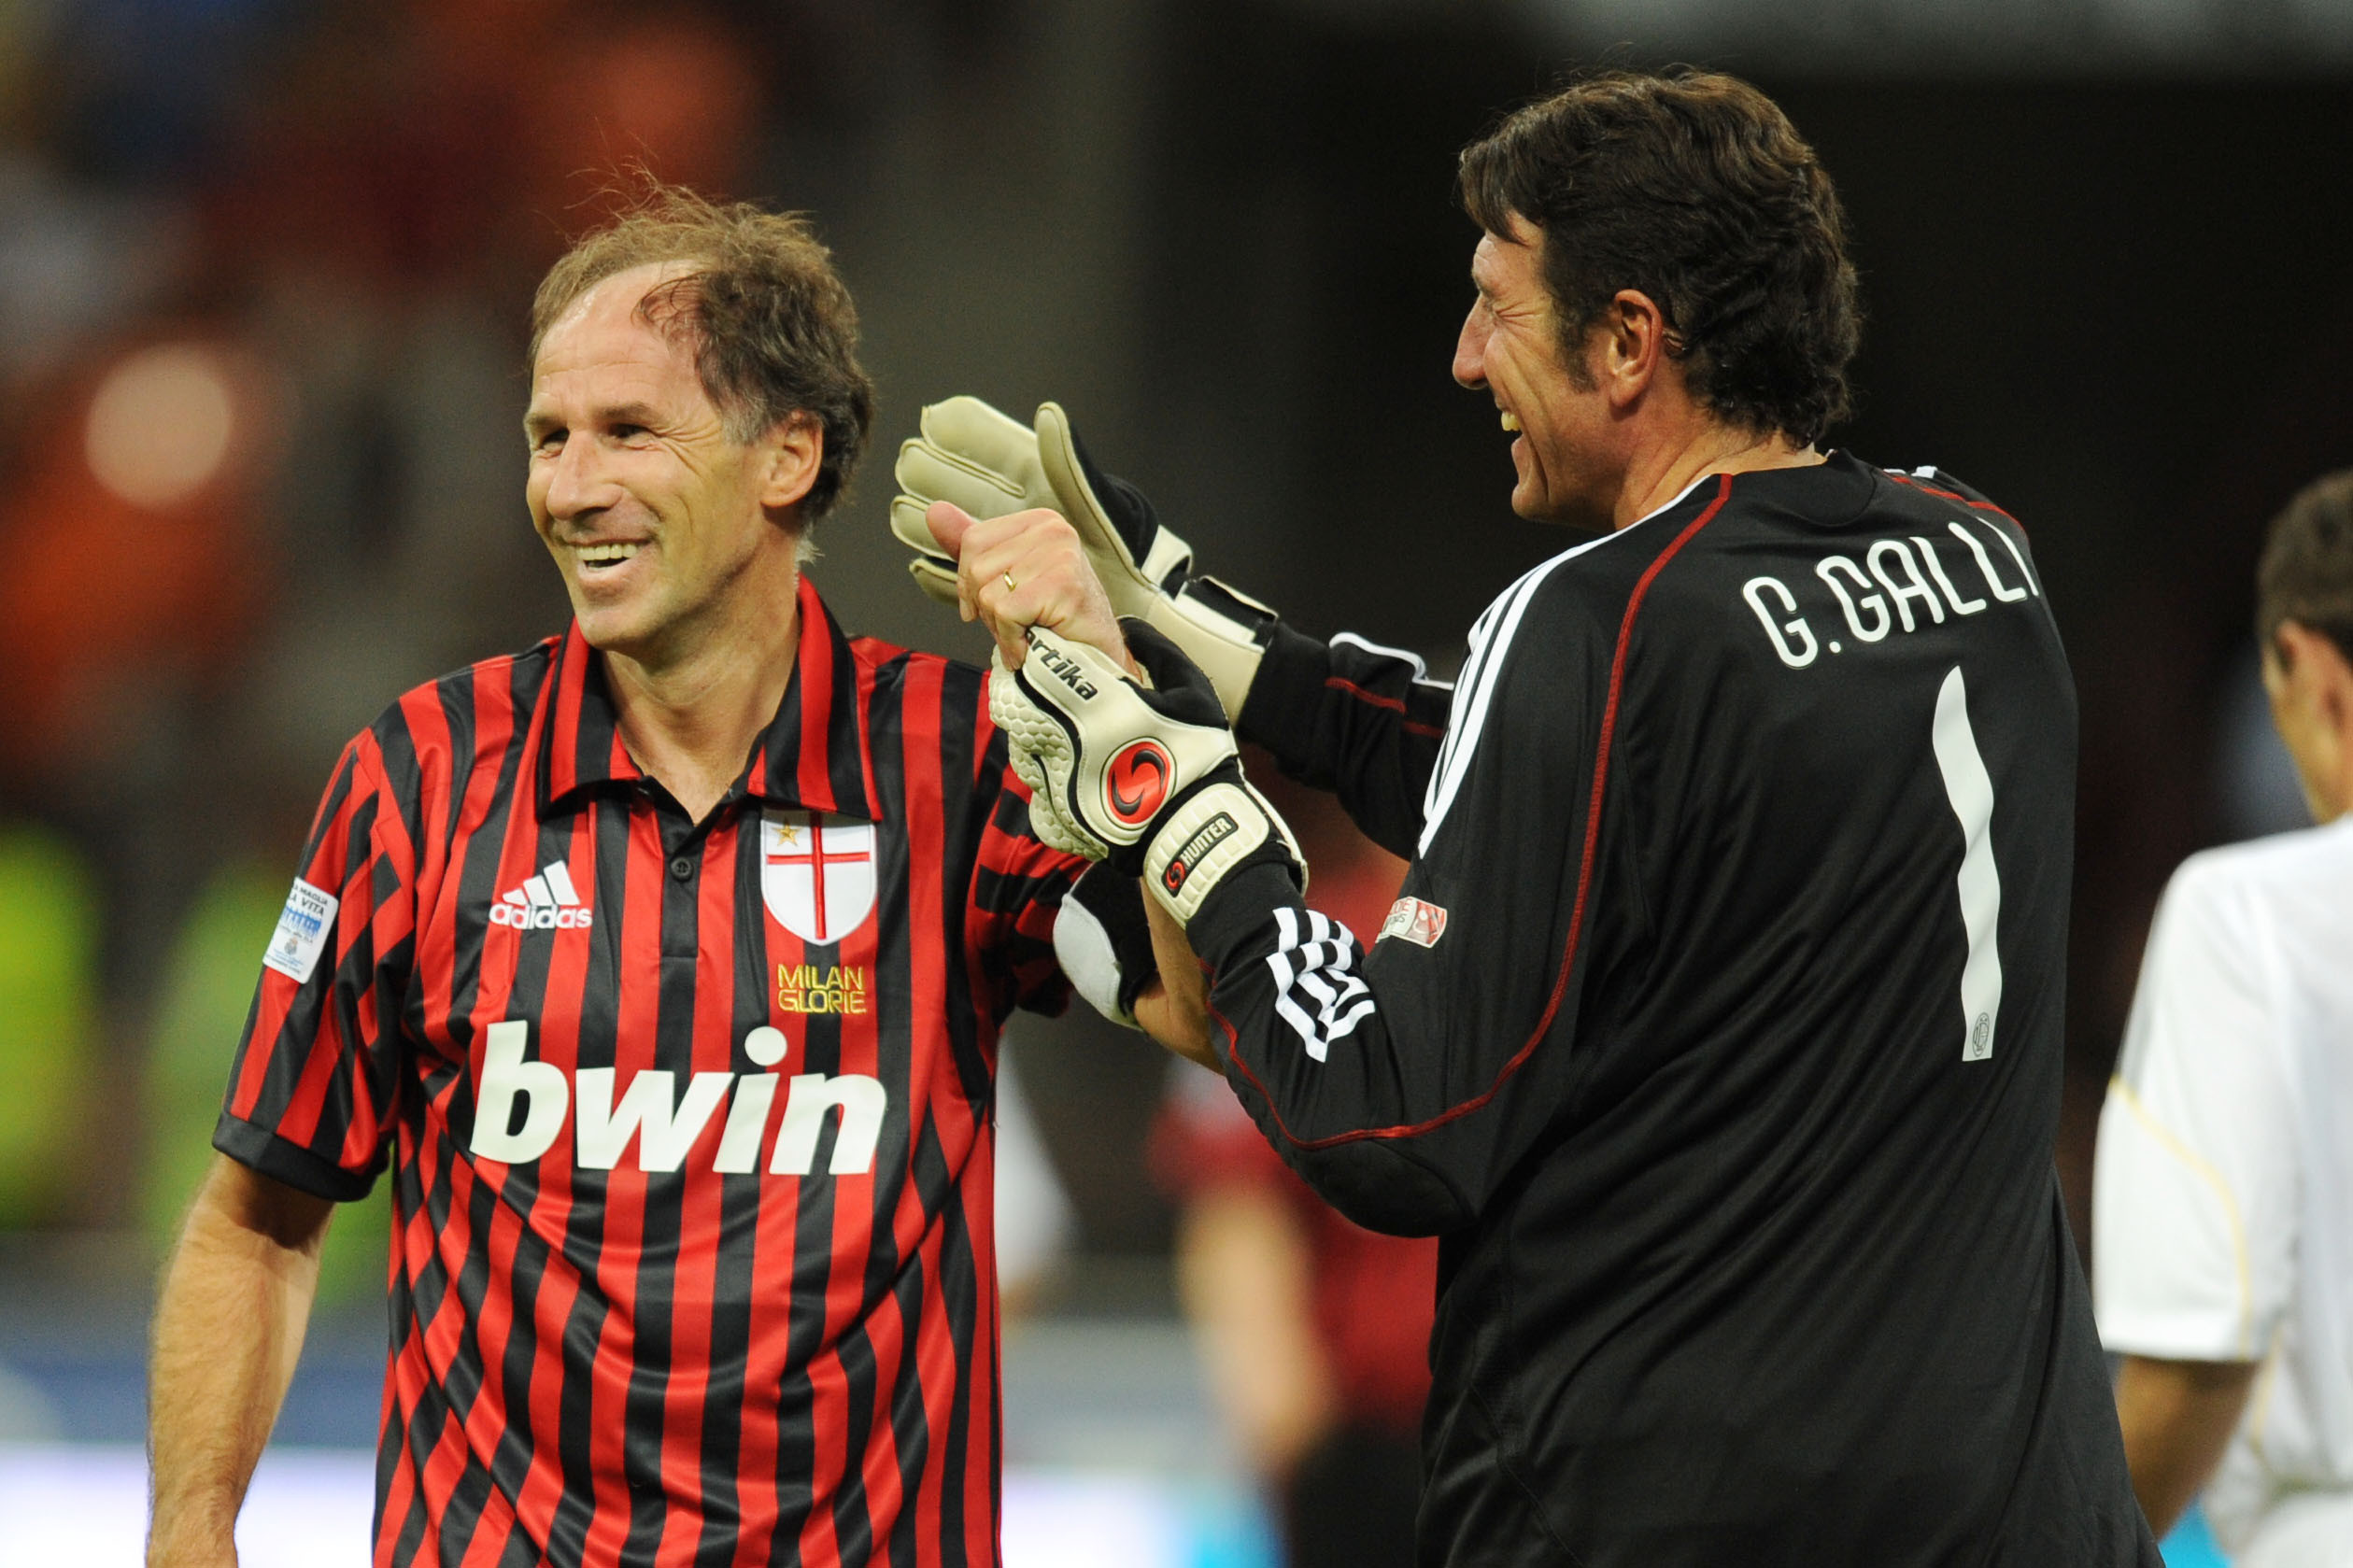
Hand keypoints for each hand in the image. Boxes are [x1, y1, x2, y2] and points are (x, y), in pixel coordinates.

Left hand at [924, 501, 1126, 671]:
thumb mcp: (1007, 578)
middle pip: (977, 569)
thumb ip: (973, 548)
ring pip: (989, 594)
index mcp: (1038, 522)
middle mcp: (1052, 530)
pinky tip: (1033, 647)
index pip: (973, 541)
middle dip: (987, 609)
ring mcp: (1060, 554)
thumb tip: (934, 511)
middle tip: (1019, 625)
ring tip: (1029, 634)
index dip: (970, 583)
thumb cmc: (1052, 621)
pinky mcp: (1063, 584)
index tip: (992, 608)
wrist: (1095, 658)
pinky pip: (1006, 613)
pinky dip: (1013, 641)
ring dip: (1002, 629)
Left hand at [991, 620, 1302, 922]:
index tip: (1052, 649)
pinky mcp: (1058, 816)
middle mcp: (1065, 741)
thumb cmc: (1198, 757)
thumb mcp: (1189, 688)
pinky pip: (1036, 789)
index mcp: (1096, 704)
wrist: (1196, 830)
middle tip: (1053, 689)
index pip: (1044, 664)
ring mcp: (1056, 781)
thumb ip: (1155, 650)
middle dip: (1030, 692)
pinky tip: (1073, 772)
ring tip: (1067, 732)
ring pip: (1024, 747)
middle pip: (1021, 704)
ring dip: (1037, 734)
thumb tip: (1126, 628)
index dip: (1044, 654)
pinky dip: (1049, 777)